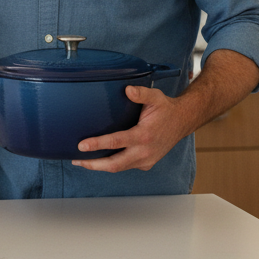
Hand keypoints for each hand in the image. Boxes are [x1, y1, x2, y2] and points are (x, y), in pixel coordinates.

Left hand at [70, 85, 193, 172]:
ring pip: (119, 168)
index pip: (116, 142)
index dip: (97, 144)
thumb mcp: (155, 97)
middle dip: (93, 164)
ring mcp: (145, 160)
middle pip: (114, 164)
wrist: (181, 122)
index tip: (82, 145)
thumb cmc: (166, 109)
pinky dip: (112, 164)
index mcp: (144, 136)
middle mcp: (144, 152)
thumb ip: (141, 93)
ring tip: (83, 161)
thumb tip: (127, 90)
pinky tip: (100, 159)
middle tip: (77, 160)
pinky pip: (125, 166)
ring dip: (100, 166)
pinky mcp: (145, 164)